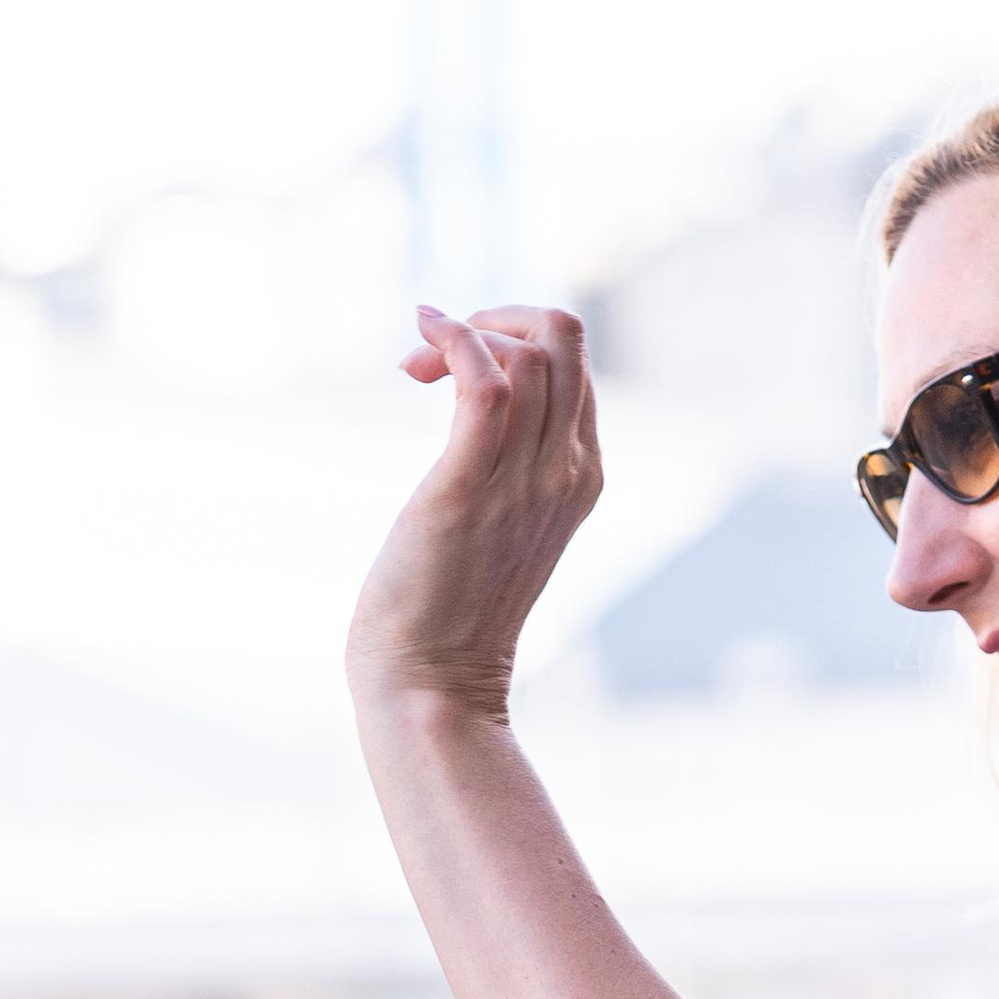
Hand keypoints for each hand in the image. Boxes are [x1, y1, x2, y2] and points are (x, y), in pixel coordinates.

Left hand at [346, 303, 603, 724]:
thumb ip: (507, 463)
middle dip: (498, 318)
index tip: (450, 371)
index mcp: (583, 475)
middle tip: (436, 356)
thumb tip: (479, 401)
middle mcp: (566, 471)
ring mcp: (525, 481)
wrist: (432, 680)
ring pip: (528, 352)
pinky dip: (455, 340)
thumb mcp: (501, 522)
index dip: (516, 339)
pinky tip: (424, 335)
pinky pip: (485, 381)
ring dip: (465, 333)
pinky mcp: (469, 488)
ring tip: (416, 364)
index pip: (575, 364)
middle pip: (565, 337)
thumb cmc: (449, 607)